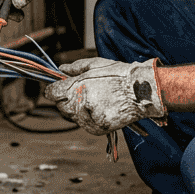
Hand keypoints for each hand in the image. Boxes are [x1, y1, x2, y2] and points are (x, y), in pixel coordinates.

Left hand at [43, 57, 166, 135]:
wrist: (142, 92)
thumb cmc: (120, 75)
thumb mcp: (95, 64)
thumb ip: (75, 67)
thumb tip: (60, 68)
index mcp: (76, 87)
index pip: (52, 93)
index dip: (53, 90)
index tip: (58, 88)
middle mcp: (80, 104)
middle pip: (61, 107)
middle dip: (66, 99)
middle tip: (81, 92)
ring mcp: (89, 118)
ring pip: (73, 117)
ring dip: (78, 110)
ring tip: (96, 99)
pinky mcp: (98, 128)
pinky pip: (84, 125)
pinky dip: (88, 118)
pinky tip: (100, 108)